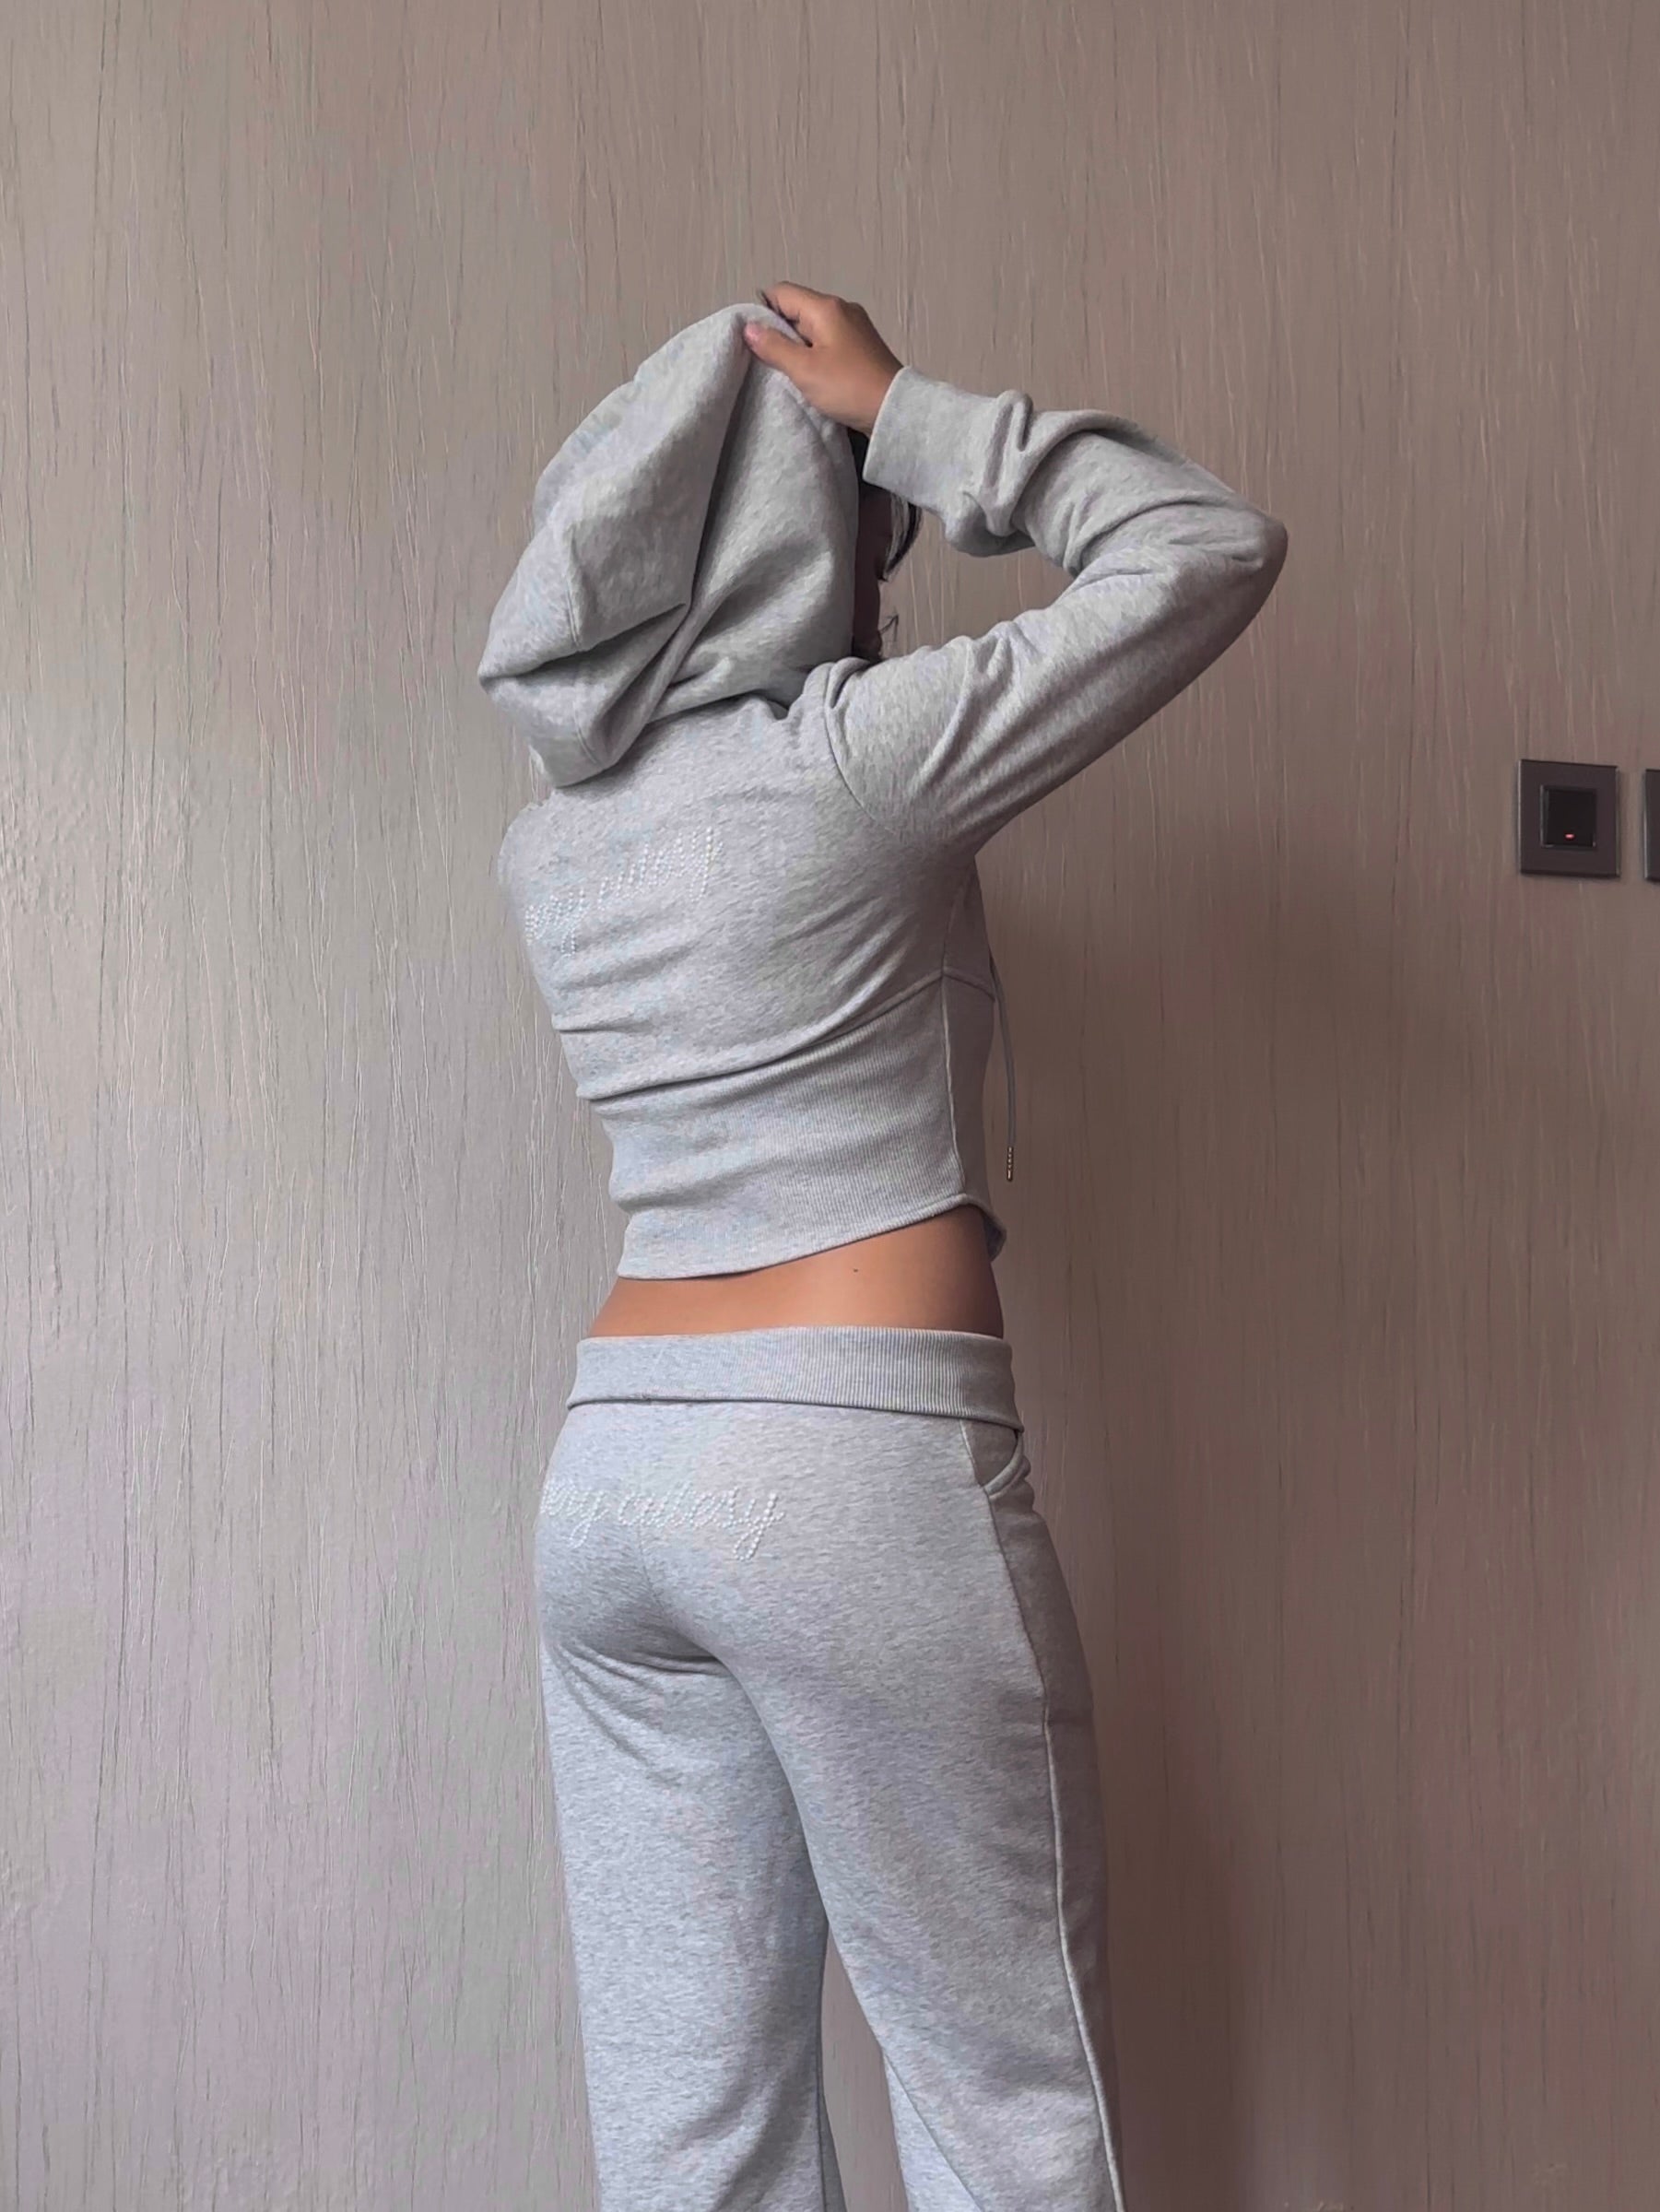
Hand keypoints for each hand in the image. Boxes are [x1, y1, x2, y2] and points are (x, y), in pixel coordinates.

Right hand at [743, 284, 903, 434]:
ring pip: (813, 326)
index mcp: (826, 307)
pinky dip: (816, 352)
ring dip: (798, 345)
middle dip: (781, 331)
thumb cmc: (848, 388)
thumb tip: (749, 327)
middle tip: (772, 361)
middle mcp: (842, 308)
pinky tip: (814, 374)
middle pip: (798, 309)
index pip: (782, 292)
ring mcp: (854, 326)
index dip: (763, 312)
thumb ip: (773, 347)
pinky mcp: (862, 345)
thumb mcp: (804, 369)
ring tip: (793, 371)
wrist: (894, 410)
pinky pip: (829, 340)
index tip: (756, 340)